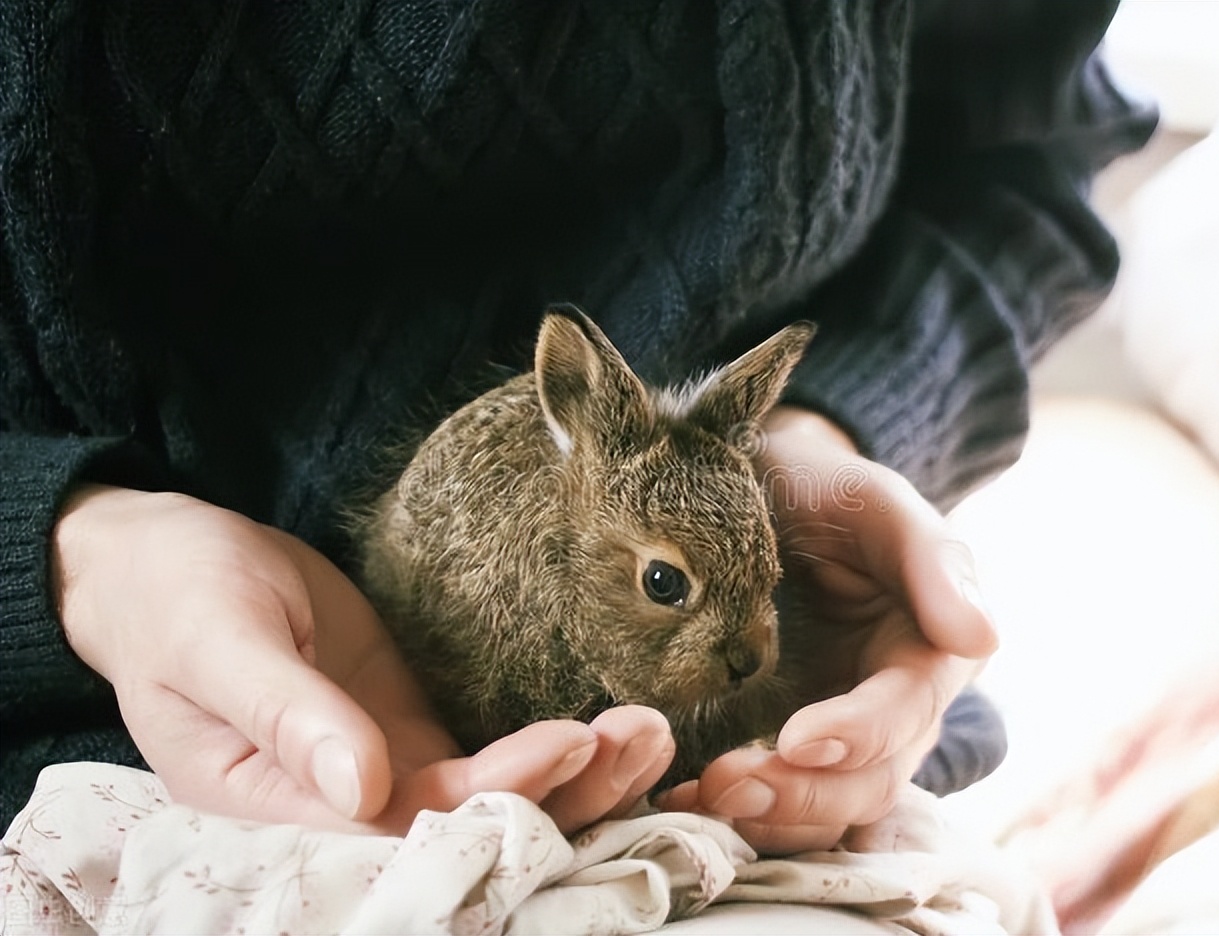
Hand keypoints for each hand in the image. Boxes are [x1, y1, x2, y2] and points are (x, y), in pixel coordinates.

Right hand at [53, 486, 673, 833]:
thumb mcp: (217, 642)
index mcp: (276, 810)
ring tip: (652, 729)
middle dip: (564, 796)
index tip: (566, 740)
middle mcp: (341, 810)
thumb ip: (286, 714)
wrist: (172, 565)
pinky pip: (496, 763)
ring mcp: (385, 774)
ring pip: (497, 802)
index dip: (494, 797)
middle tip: (643, 737)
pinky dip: (559, 754)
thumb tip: (362, 786)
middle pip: (471, 829)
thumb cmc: (173, 597)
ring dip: (579, 778)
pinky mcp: (412, 736)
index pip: (405, 826)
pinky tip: (619, 727)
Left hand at [659, 407, 995, 853]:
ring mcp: (838, 738)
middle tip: (727, 783)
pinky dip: (737, 813)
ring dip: (769, 817)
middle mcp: (892, 712)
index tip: (796, 739)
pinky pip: (776, 801)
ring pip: (824, 810)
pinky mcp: (785, 750)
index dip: (858, 734)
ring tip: (700, 796)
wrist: (764, 498)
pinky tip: (682, 799)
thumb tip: (982, 636)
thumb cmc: (825, 492)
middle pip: (868, 783)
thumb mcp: (875, 501)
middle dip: (803, 793)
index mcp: (929, 655)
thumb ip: (931, 559)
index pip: (906, 713)